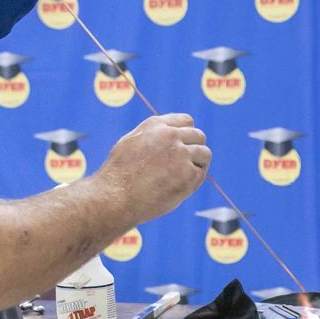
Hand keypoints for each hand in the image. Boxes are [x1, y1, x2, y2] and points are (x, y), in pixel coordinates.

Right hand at [95, 114, 210, 225]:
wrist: (115, 197)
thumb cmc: (119, 175)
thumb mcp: (131, 143)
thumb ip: (153, 136)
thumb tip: (172, 134)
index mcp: (156, 125)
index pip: (187, 121)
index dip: (187, 135)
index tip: (183, 147)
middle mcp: (171, 135)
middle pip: (199, 136)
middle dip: (194, 149)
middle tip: (183, 166)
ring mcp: (181, 154)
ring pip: (205, 154)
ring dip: (198, 165)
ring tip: (181, 178)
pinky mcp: (188, 175)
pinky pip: (201, 174)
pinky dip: (193, 182)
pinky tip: (178, 189)